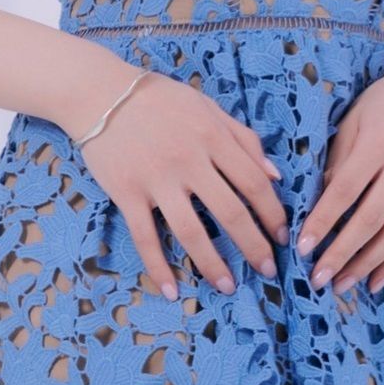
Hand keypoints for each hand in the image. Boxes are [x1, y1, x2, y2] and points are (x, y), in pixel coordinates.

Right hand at [75, 71, 287, 299]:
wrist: (101, 94)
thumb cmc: (159, 99)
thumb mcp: (208, 107)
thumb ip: (243, 138)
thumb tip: (274, 175)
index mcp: (212, 137)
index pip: (253, 183)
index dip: (272, 213)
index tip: (282, 236)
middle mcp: (188, 160)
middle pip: (229, 212)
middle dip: (253, 246)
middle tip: (268, 270)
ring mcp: (156, 179)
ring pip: (190, 231)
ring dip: (212, 264)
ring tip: (228, 287)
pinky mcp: (126, 193)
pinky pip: (145, 237)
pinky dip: (158, 267)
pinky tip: (171, 290)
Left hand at [296, 58, 383, 294]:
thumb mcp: (353, 120)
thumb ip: (338, 161)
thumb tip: (319, 204)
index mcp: (379, 142)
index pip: (345, 190)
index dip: (323, 221)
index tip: (301, 246)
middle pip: (372, 219)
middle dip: (342, 253)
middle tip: (318, 278)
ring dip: (367, 264)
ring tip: (342, 285)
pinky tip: (374, 279)